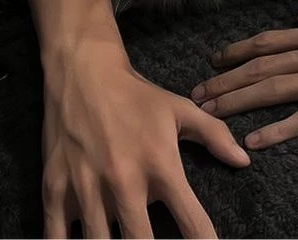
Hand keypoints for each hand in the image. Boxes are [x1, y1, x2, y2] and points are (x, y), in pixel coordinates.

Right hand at [42, 46, 249, 238]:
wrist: (85, 73)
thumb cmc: (137, 96)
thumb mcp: (181, 110)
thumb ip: (215, 135)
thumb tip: (243, 161)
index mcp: (161, 165)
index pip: (191, 221)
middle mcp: (125, 182)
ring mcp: (87, 189)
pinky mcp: (54, 190)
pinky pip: (56, 238)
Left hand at [191, 1, 297, 149]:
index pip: (268, 42)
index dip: (237, 52)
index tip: (213, 62)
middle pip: (262, 66)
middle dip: (226, 80)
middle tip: (199, 94)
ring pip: (276, 89)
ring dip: (240, 101)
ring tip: (212, 113)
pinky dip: (279, 129)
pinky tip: (256, 140)